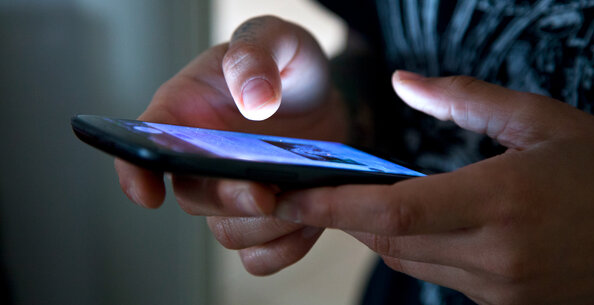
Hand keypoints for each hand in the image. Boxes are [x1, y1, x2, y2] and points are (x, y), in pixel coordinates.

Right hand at [114, 16, 345, 274]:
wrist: (325, 97)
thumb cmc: (286, 65)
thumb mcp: (274, 38)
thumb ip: (256, 54)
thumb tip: (253, 100)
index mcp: (185, 114)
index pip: (142, 146)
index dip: (134, 173)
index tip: (149, 195)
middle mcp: (201, 161)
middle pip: (193, 197)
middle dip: (226, 200)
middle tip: (262, 192)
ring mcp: (233, 193)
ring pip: (228, 232)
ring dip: (264, 225)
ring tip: (301, 196)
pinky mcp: (267, 217)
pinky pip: (263, 253)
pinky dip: (286, 245)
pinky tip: (311, 218)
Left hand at [274, 71, 593, 303]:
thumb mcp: (544, 121)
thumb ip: (466, 100)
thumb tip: (404, 83)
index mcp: (503, 201)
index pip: (394, 210)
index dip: (333, 205)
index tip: (290, 194)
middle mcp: (497, 254)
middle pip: (389, 238)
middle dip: (348, 214)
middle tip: (321, 187)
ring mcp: (502, 289)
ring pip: (410, 261)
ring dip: (382, 229)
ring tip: (375, 197)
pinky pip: (441, 276)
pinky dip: (421, 248)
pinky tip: (432, 223)